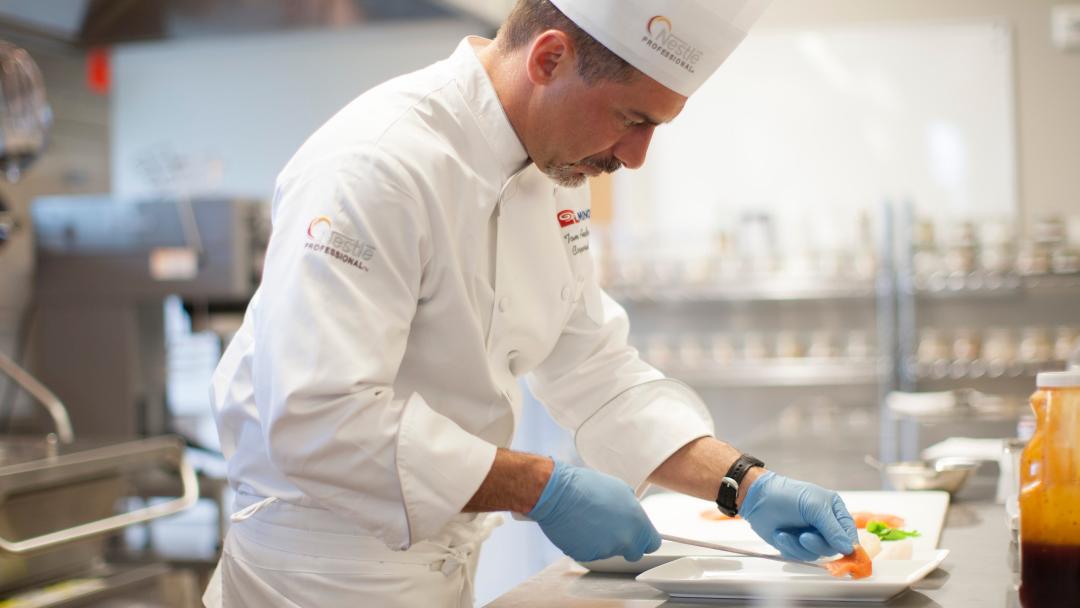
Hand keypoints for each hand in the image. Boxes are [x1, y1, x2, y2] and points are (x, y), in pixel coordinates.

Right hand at [527, 461, 661, 561]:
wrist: (558, 494)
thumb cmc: (587, 487)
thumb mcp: (620, 489)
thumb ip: (632, 508)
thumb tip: (632, 514)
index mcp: (637, 523)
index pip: (653, 544)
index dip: (645, 539)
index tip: (639, 536)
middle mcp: (625, 540)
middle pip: (633, 552)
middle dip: (625, 543)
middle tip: (611, 527)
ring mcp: (606, 550)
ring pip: (610, 551)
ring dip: (604, 540)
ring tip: (590, 519)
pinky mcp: (587, 555)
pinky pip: (592, 552)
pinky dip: (587, 543)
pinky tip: (580, 526)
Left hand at [740, 472, 857, 561]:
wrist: (757, 499)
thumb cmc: (786, 495)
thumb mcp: (814, 507)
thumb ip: (833, 528)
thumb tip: (849, 548)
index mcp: (834, 510)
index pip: (849, 533)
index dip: (849, 545)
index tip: (846, 554)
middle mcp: (824, 525)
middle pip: (833, 548)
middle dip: (817, 544)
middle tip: (804, 537)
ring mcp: (810, 535)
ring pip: (816, 554)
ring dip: (800, 546)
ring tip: (787, 533)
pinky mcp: (796, 544)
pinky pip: (800, 556)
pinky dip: (789, 547)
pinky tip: (780, 534)